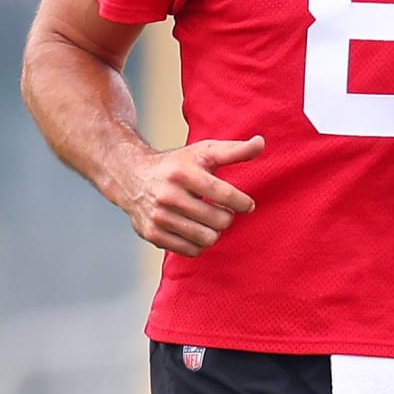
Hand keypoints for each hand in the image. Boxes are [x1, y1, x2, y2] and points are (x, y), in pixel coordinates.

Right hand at [114, 135, 262, 256]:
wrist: (132, 177)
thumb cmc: (177, 164)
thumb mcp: (204, 151)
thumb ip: (235, 151)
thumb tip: (261, 143)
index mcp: (183, 173)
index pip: (223, 194)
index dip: (242, 203)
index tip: (247, 205)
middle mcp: (168, 195)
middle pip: (218, 221)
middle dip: (227, 217)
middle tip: (223, 211)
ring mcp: (158, 217)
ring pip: (206, 238)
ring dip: (214, 231)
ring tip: (210, 220)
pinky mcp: (152, 234)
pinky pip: (190, 251)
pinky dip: (199, 243)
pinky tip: (196, 229)